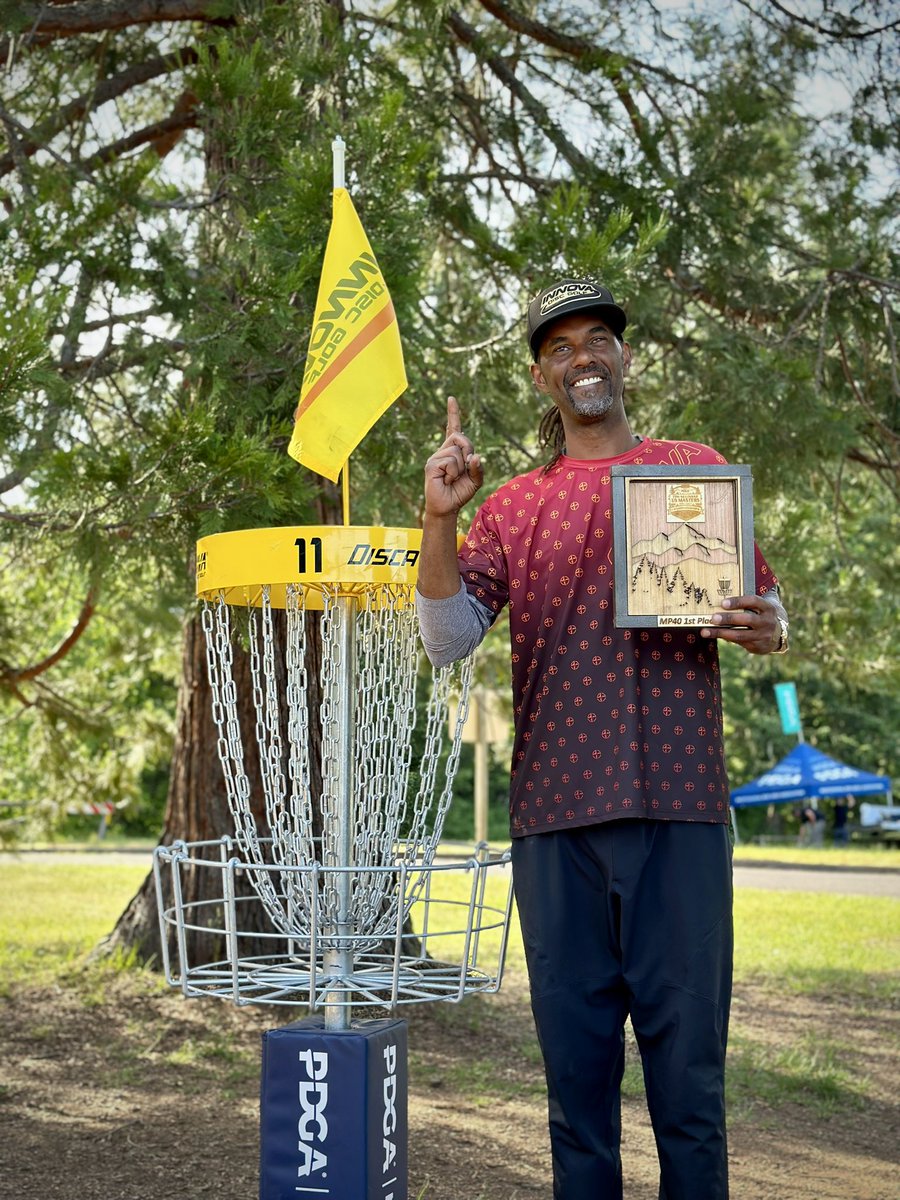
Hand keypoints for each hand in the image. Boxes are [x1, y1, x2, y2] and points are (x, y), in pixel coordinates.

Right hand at [423, 396, 483, 516]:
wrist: (448, 508)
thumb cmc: (460, 493)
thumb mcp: (476, 480)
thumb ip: (478, 467)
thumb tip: (475, 456)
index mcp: (453, 451)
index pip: (454, 429)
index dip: (453, 413)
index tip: (451, 398)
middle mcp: (443, 451)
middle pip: (461, 438)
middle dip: (468, 452)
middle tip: (464, 469)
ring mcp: (436, 457)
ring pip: (457, 451)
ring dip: (461, 468)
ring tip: (452, 479)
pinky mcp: (431, 465)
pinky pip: (450, 461)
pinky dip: (454, 473)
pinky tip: (447, 480)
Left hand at [700, 594, 784, 655]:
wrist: (775, 636)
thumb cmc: (760, 616)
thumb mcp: (759, 608)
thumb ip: (746, 605)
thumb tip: (720, 602)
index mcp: (768, 608)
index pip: (753, 601)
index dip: (738, 601)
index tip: (723, 603)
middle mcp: (767, 622)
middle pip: (747, 619)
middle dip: (729, 618)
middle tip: (713, 618)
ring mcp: (762, 635)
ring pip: (740, 634)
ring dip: (721, 632)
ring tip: (705, 631)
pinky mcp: (756, 646)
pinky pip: (738, 642)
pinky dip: (724, 638)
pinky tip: (713, 635)